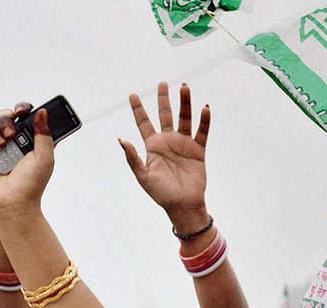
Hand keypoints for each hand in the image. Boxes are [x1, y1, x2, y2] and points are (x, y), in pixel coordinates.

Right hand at [0, 103, 54, 217]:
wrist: (13, 202)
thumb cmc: (31, 183)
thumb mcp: (45, 157)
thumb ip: (44, 134)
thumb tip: (42, 112)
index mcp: (29, 140)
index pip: (24, 117)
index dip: (22, 109)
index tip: (21, 111)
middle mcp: (12, 142)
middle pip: (4, 116)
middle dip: (6, 120)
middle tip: (11, 136)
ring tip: (0, 145)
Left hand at [120, 82, 210, 231]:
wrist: (183, 205)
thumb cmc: (161, 193)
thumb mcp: (143, 176)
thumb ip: (133, 158)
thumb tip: (121, 140)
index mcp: (153, 146)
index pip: (144, 123)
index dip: (138, 109)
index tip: (133, 95)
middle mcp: (168, 141)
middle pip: (165, 115)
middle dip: (164, 99)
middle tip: (163, 83)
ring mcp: (184, 144)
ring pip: (184, 119)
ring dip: (185, 103)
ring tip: (184, 88)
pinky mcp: (198, 151)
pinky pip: (202, 133)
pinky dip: (204, 121)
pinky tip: (204, 109)